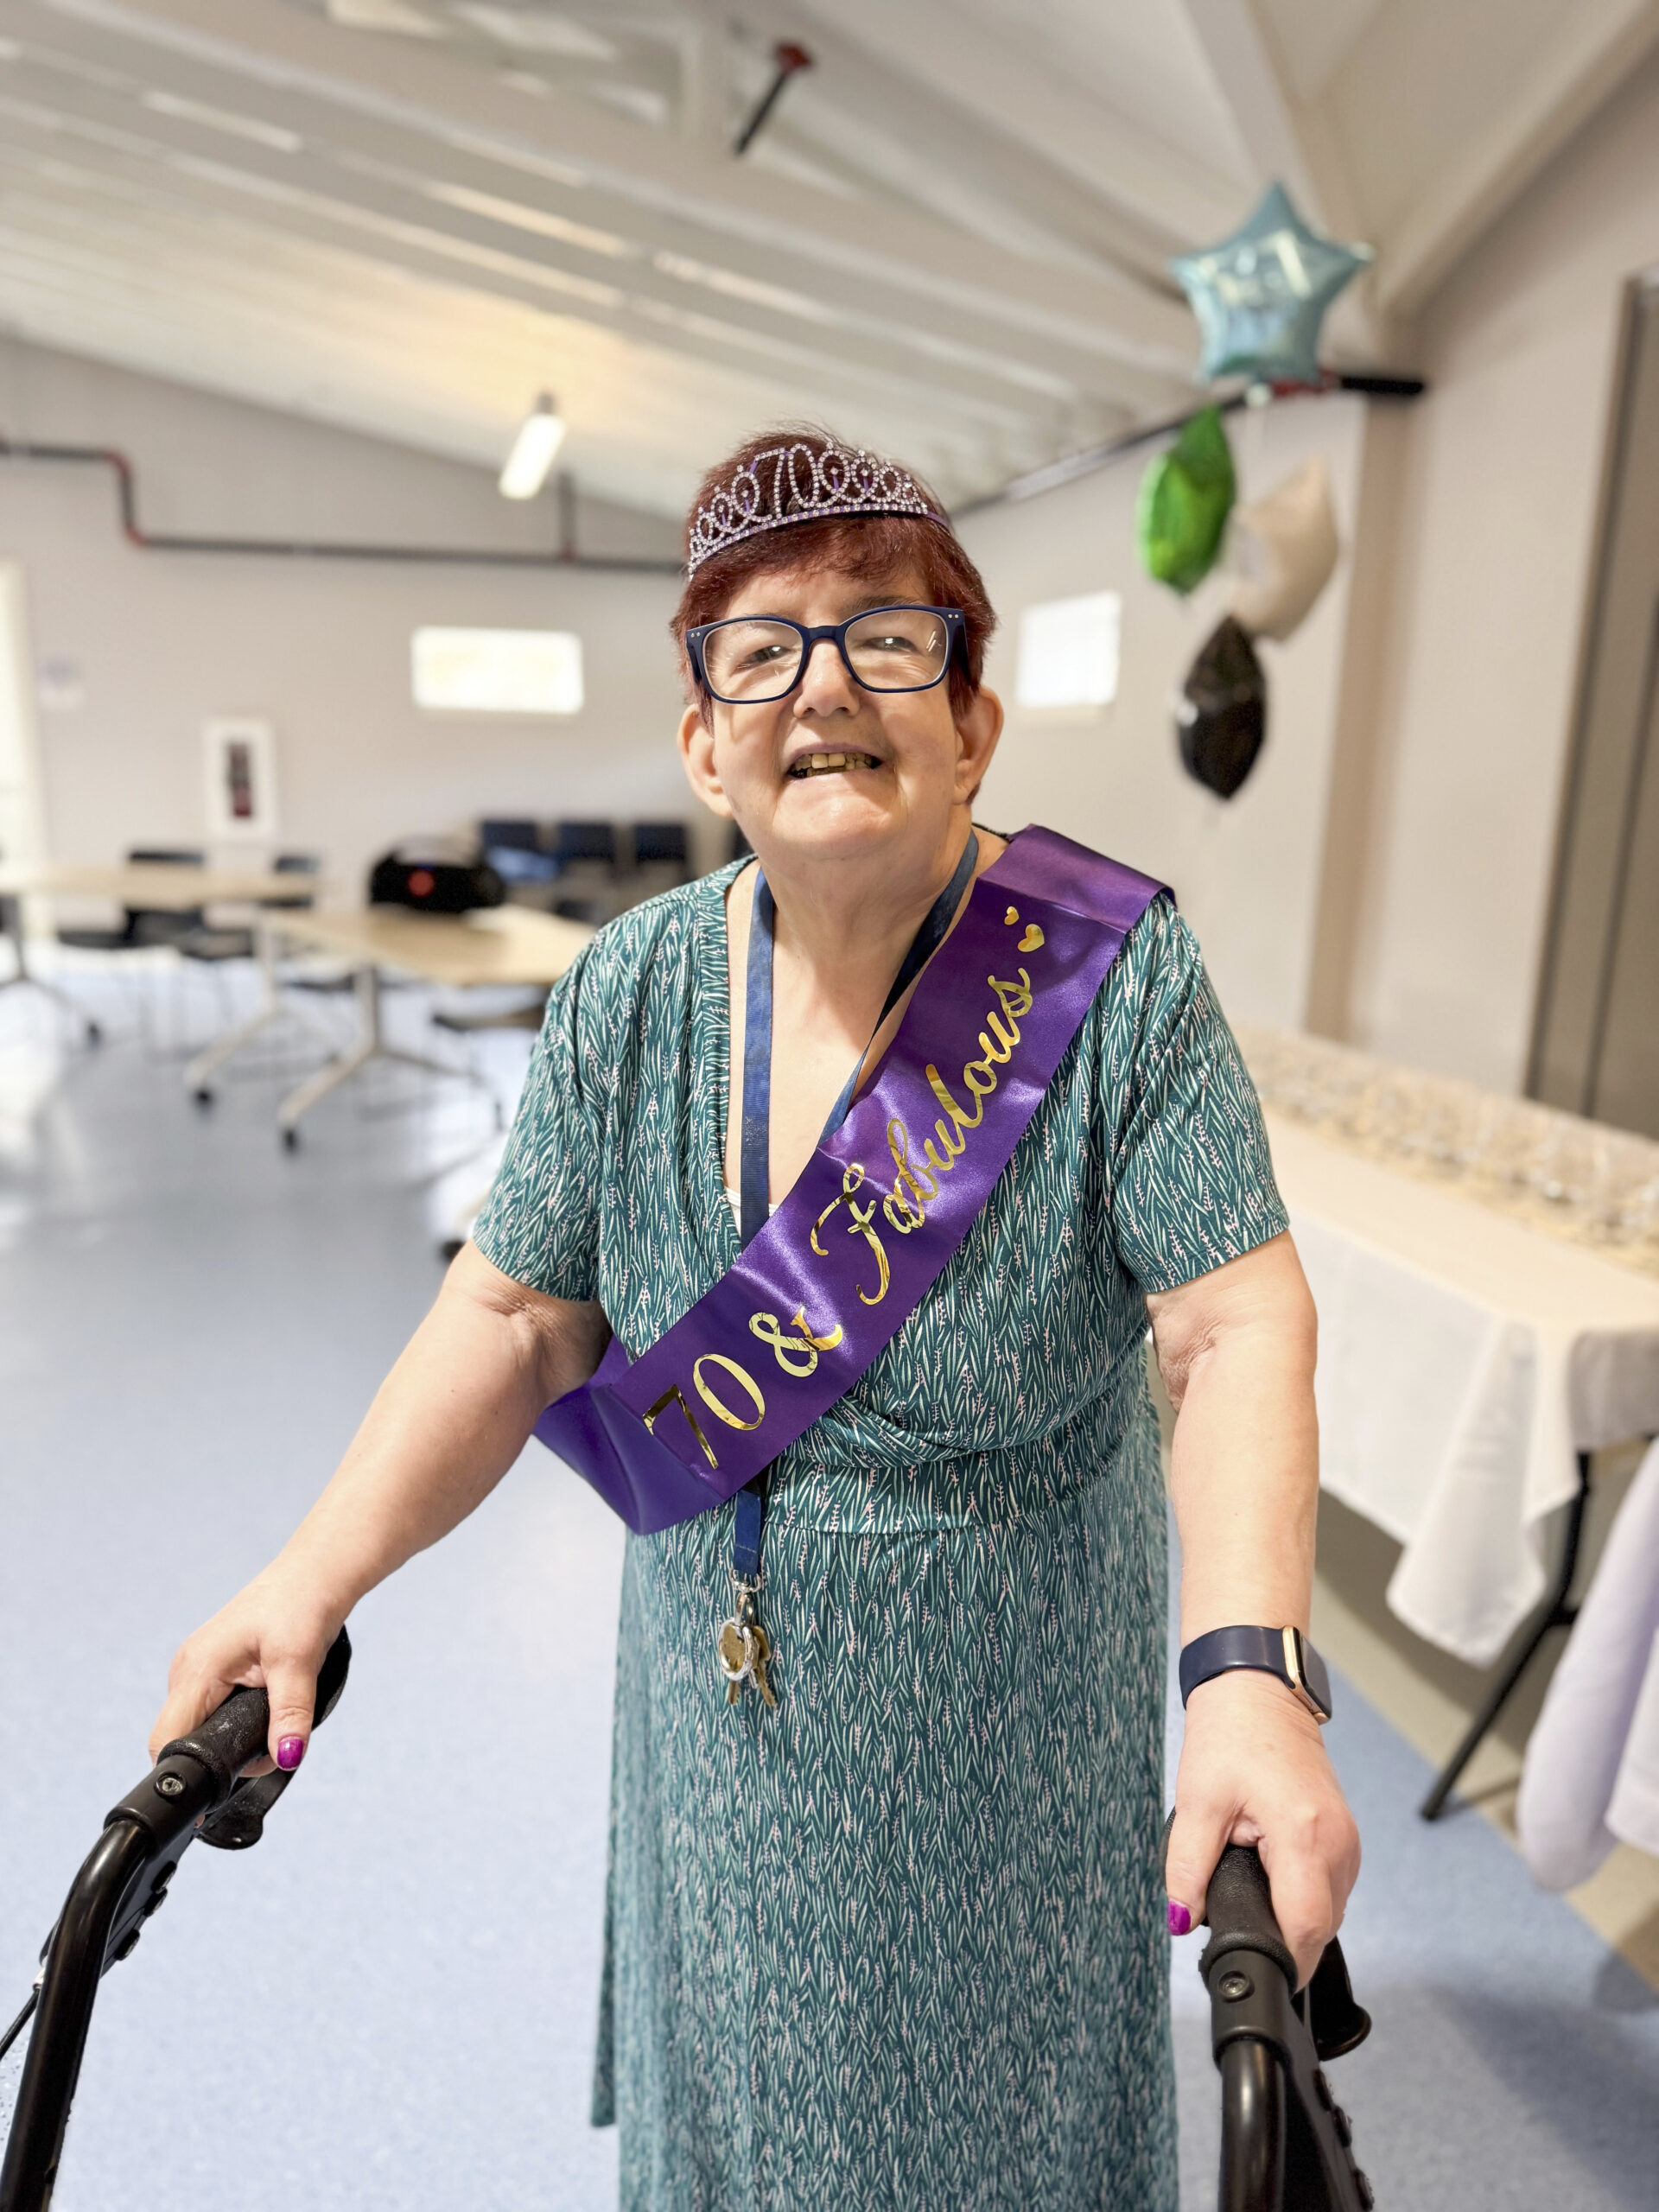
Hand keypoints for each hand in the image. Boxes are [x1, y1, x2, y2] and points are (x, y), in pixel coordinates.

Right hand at [148, 1561, 343, 1778]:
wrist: (313, 1575)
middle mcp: (188, 1671)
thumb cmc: (301, 1605)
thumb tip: (286, 1758)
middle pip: (183, 1738)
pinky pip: (213, 1711)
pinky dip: (237, 1720)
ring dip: (233, 1738)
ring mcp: (198, 1670)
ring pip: (201, 1727)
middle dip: (222, 1757)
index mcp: (196, 1669)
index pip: (166, 1739)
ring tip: (275, 1720)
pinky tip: (266, 1706)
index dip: (186, 1772)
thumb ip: (290, 1713)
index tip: (214, 1794)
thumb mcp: (299, 1661)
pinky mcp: (214, 1670)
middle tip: (269, 1748)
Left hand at [1165, 1669, 1359, 1987]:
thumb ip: (1187, 1868)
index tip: (1254, 1975)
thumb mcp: (1198, 1801)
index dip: (1281, 1961)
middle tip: (1236, 1933)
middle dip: (1281, 1941)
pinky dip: (1303, 1897)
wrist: (1259, 1689)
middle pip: (1320, 1927)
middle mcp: (1339, 1844)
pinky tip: (1272, 1885)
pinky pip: (1331, 1889)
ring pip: (1329, 1911)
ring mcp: (1348, 1840)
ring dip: (1293, 1919)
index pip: (1305, 1927)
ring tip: (1251, 1903)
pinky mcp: (1345, 1837)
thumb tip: (1180, 1919)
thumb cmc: (1231, 1733)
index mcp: (1305, 1835)